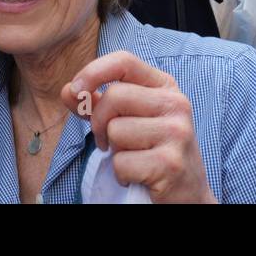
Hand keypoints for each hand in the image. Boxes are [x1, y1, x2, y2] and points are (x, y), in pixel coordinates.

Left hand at [64, 50, 215, 203]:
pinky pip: (121, 162)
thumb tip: (68, 91)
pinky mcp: (171, 163)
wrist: (187, 194)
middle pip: (114, 96)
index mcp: (165, 86)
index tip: (75, 91)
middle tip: (106, 142)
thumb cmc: (153, 151)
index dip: (93, 72)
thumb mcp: (129, 118)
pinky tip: (139, 176)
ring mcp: (177, 133)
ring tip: (132, 159)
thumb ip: (98, 103)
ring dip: (113, 151)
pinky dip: (121, 174)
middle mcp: (176, 104)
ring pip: (115, 130)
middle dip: (98, 122)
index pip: (123, 61)